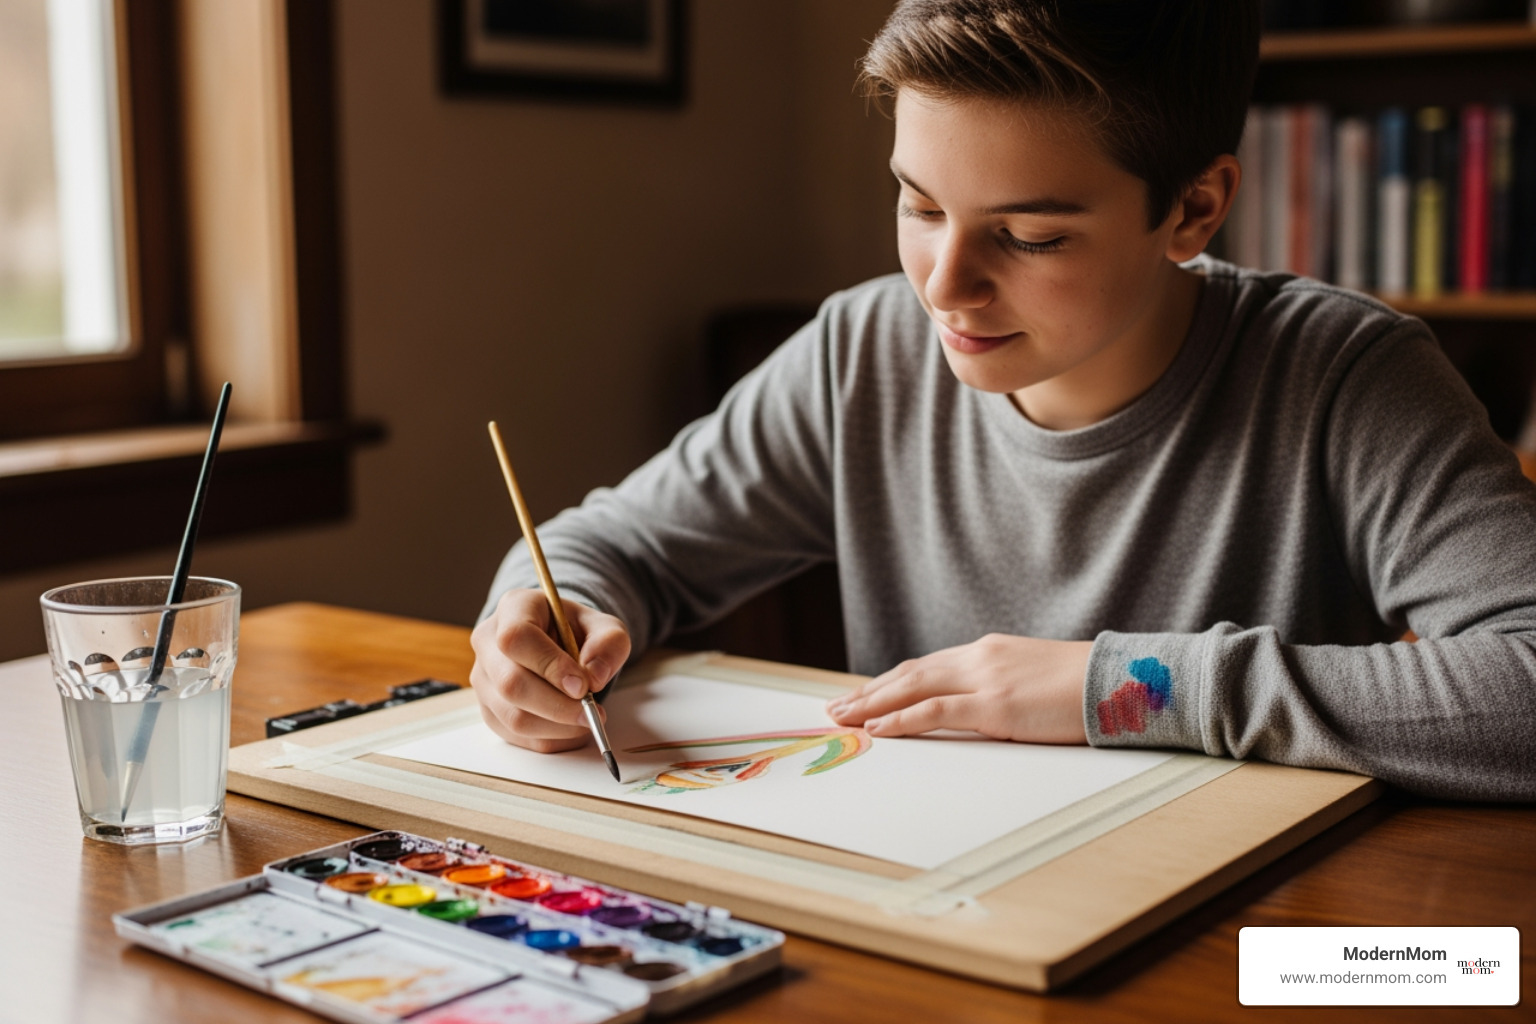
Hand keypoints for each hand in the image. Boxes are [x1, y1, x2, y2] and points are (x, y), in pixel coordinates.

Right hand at [470, 589, 630, 752]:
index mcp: (514, 608)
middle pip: (511, 684)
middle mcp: (488, 642)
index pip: (517, 638)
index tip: (583, 685)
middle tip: (591, 712)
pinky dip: (550, 739)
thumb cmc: (578, 631)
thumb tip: (595, 677)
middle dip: (557, 706)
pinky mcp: (489, 708)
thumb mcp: (604, 626)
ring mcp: (483, 678)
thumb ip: (608, 644)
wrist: (559, 643)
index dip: (549, 665)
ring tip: (587, 720)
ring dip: (557, 727)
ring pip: (512, 716)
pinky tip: (572, 729)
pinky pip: (515, 735)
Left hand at [825, 634, 1090, 742]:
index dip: (890, 682)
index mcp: (988, 652)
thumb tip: (983, 709)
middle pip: (909, 674)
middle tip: (836, 708)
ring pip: (912, 688)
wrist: (1126, 679)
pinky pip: (936, 712)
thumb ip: (1004, 687)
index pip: (926, 666)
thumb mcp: (1036, 680)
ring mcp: (986, 680)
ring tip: (842, 719)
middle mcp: (979, 658)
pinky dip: (901, 719)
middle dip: (868, 692)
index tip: (863, 695)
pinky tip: (877, 729)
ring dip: (871, 706)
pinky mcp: (997, 706)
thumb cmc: (1088, 686)